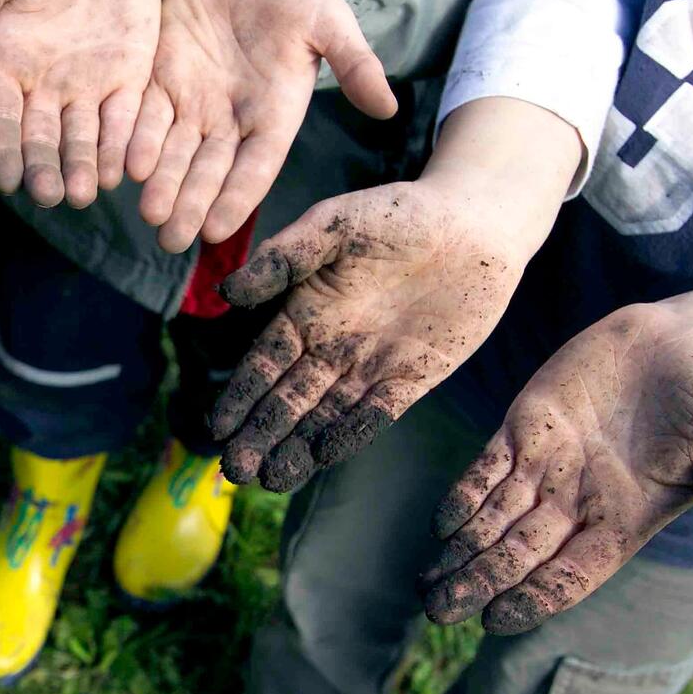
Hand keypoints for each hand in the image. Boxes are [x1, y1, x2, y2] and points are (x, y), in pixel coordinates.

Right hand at [0, 0, 162, 205]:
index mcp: (5, 65)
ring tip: (85, 194)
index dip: (2, 149)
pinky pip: (125, 119)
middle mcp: (43, 87)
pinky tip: (125, 169)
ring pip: (82, 139)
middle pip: (40, 139)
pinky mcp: (127, 81)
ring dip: (82, 168)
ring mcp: (86, 87)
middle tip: (49, 196)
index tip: (7, 180)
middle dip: (44, 169)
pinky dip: (124, 145)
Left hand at [128, 0, 396, 252]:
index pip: (256, 167)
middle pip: (208, 172)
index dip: (237, 198)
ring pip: (173, 153)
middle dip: (189, 204)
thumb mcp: (329, 22)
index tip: (217, 230)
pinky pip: (145, 117)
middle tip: (171, 239)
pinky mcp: (160, 83)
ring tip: (147, 212)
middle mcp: (230, 121)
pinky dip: (135, 141)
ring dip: (160, 183)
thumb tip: (389, 107)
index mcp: (274, 116)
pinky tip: (125, 164)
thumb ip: (354, 63)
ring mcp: (193, 104)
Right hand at [209, 99, 579, 491]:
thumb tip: (227, 293)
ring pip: (324, 416)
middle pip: (288, 400)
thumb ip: (283, 258)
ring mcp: (370, 366)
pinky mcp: (412, 379)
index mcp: (305, 312)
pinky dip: (349, 435)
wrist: (475, 223)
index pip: (264, 364)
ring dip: (296, 447)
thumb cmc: (399, 214)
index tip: (217, 429)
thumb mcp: (333, 226)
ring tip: (270, 479)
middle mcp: (332, 346)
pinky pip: (376, 414)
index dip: (241, 397)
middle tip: (236, 471)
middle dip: (261, 435)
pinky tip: (323, 457)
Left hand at [420, 288, 692, 634]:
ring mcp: (549, 463)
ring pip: (494, 519)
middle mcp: (579, 501)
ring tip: (426, 586)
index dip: (533, 598)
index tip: (495, 621)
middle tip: (438, 611)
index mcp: (625, 521)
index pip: (569, 574)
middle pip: (519, 554)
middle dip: (479, 583)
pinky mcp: (528, 423)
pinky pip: (487, 469)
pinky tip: (440, 526)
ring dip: (461, 552)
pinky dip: (463, 496)